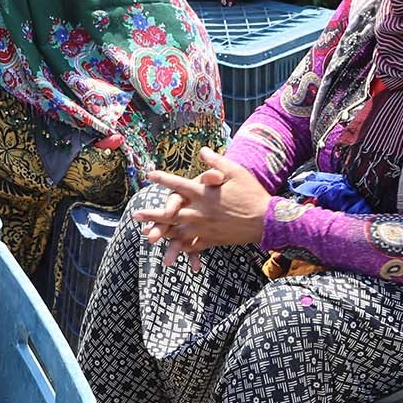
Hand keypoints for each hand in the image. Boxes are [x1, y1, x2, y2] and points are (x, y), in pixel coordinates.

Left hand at [134, 148, 269, 255]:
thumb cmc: (251, 193)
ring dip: (161, 234)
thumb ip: (216, 162)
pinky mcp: (211, 240)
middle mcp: (199, 212)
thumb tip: (202, 151)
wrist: (266, 220)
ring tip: (147, 237)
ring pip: (177, 233)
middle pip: (169, 213)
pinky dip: (182, 248)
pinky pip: (193, 246)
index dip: (161, 178)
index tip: (148, 175)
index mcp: (202, 193)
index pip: (177, 184)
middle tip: (136, 214)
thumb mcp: (235, 171)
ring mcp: (203, 228)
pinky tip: (173, 251)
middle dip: (152, 214)